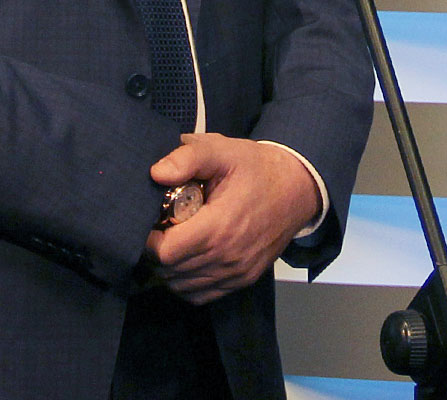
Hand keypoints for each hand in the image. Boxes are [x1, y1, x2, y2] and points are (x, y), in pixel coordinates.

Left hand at [143, 134, 318, 304]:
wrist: (297, 188)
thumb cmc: (256, 168)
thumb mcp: (223, 149)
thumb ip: (188, 157)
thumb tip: (156, 173)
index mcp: (219, 227)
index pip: (165, 252)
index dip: (149, 238)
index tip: (151, 219)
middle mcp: (228, 258)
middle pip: (169, 271)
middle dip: (157, 250)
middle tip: (162, 225)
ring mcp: (237, 273)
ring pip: (181, 286)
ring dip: (170, 267)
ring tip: (175, 238)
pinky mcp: (243, 280)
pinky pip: (200, 295)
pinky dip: (186, 282)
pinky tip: (188, 257)